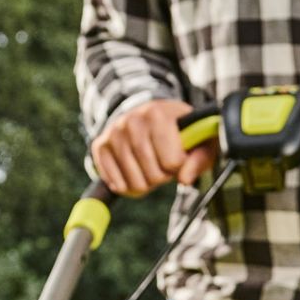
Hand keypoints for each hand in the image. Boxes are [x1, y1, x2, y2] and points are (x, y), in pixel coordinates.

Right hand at [90, 97, 212, 196]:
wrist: (150, 116)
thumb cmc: (179, 132)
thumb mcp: (199, 140)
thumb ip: (199, 159)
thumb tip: (184, 180)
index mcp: (159, 113)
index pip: (172, 161)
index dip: (178, 166)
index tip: (178, 157)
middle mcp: (133, 119)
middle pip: (152, 173)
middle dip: (162, 178)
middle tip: (163, 167)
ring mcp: (114, 132)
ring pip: (133, 180)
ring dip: (145, 185)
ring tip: (150, 170)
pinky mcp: (100, 145)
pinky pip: (113, 180)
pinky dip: (125, 186)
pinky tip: (132, 176)